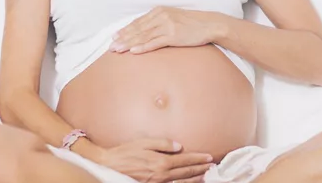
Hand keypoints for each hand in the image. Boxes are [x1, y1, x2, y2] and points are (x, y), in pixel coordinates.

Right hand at [97, 138, 213, 182]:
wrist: (108, 167)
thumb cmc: (125, 153)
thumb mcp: (143, 143)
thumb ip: (162, 143)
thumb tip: (179, 146)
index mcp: (161, 162)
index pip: (185, 160)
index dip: (198, 158)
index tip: (209, 156)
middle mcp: (161, 175)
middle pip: (186, 172)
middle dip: (201, 168)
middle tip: (212, 166)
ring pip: (182, 182)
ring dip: (196, 179)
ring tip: (207, 175)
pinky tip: (190, 182)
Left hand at [110, 7, 220, 53]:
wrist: (209, 24)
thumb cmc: (192, 23)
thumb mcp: (173, 18)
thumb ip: (159, 22)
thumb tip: (146, 31)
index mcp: (159, 11)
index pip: (138, 22)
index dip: (125, 30)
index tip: (114, 37)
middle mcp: (161, 16)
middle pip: (138, 29)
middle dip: (123, 38)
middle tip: (111, 46)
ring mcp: (167, 26)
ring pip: (143, 36)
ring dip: (128, 44)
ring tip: (118, 50)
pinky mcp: (173, 35)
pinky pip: (154, 42)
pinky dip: (143, 47)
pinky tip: (133, 51)